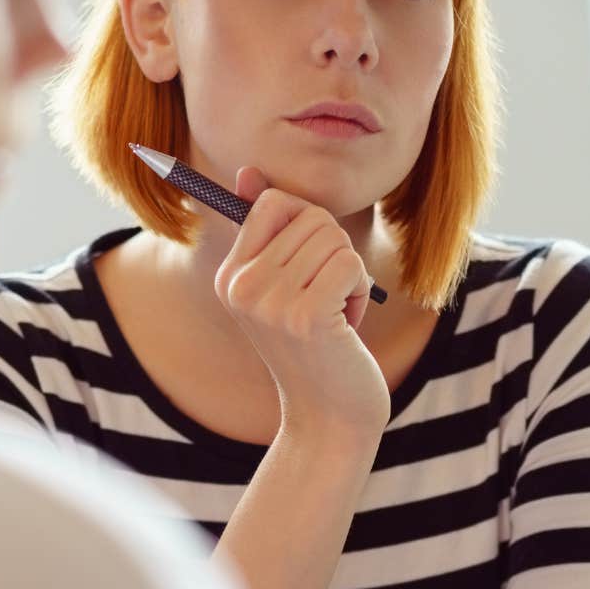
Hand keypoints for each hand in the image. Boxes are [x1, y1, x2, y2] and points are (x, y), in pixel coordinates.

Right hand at [213, 167, 389, 442]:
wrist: (329, 417)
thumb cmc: (316, 347)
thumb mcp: (285, 285)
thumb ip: (269, 230)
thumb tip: (247, 171)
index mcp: (229, 277)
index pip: (270, 202)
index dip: (308, 224)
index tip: (310, 266)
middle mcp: (240, 288)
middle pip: (310, 216)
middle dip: (335, 254)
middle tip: (325, 299)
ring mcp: (269, 303)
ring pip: (334, 238)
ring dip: (349, 275)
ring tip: (334, 314)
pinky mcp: (304, 318)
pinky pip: (350, 263)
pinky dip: (360, 290)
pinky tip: (345, 325)